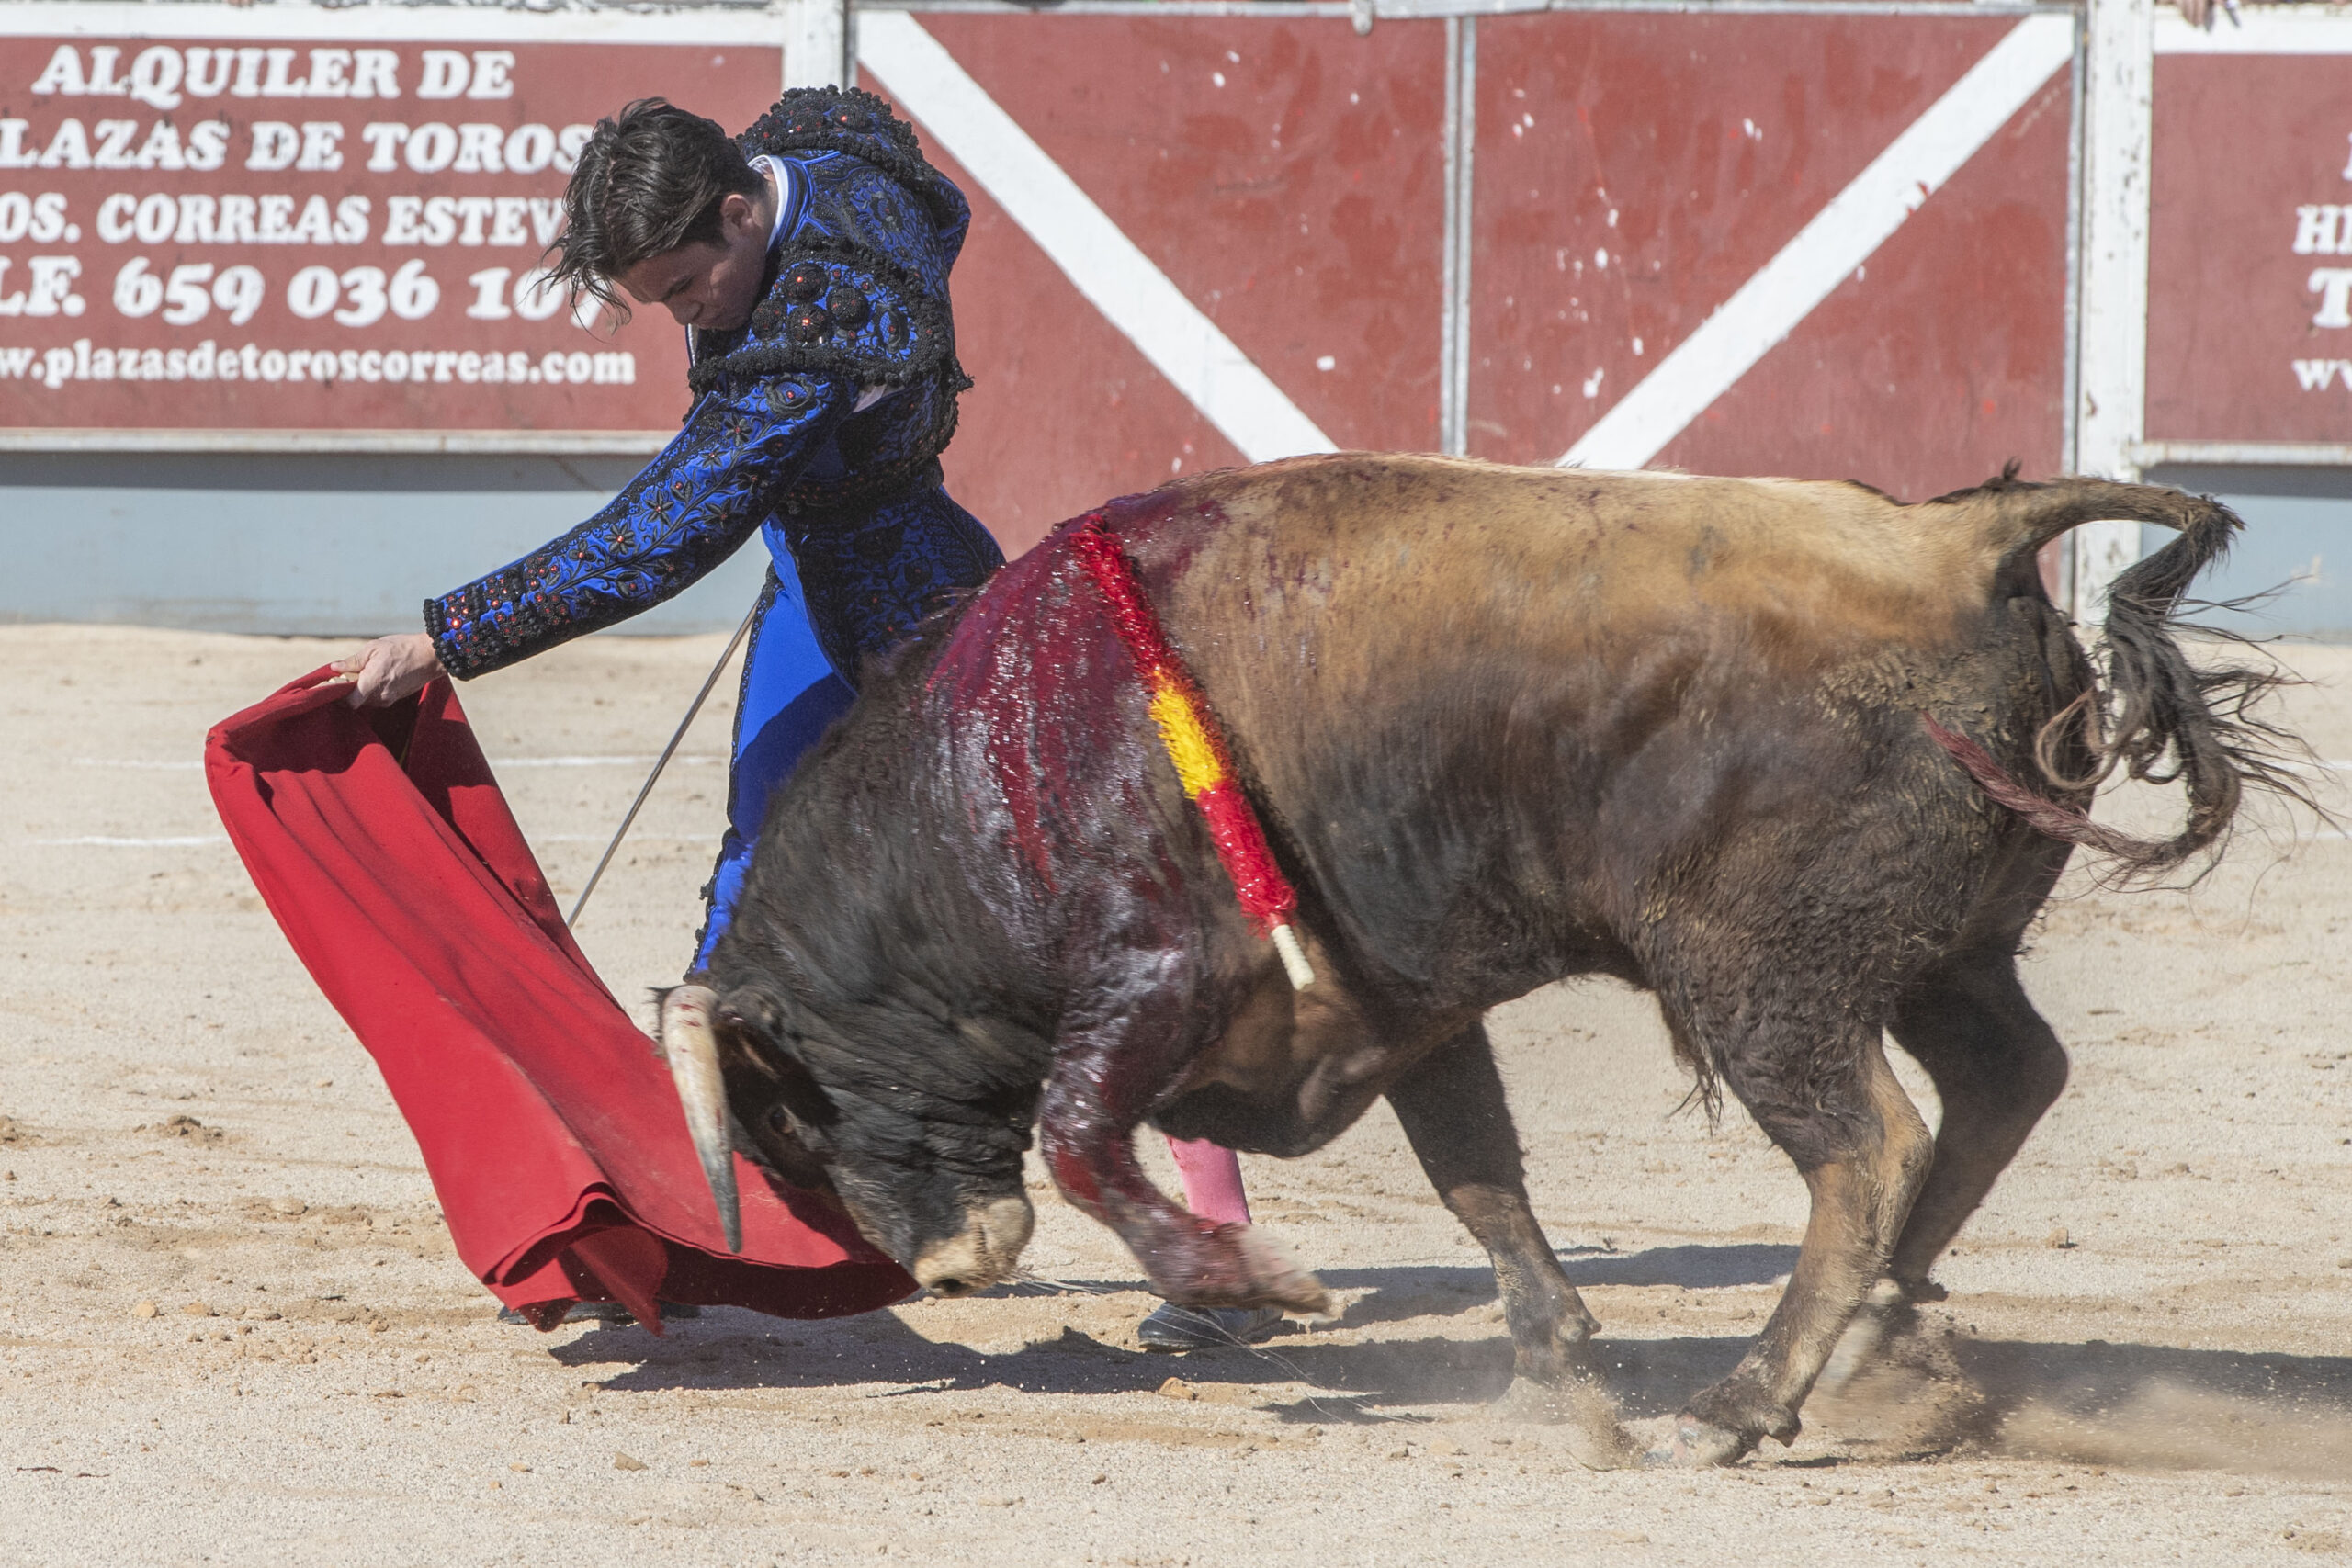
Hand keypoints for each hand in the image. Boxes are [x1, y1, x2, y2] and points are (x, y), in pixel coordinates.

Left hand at [330, 633, 446, 708]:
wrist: (431, 655)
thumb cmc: (402, 648)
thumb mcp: (374, 648)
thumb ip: (353, 661)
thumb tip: (334, 668)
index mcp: (373, 681)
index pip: (350, 702)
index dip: (340, 696)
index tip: (337, 685)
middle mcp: (381, 695)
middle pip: (357, 701)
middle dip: (351, 690)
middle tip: (352, 674)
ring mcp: (390, 698)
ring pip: (367, 701)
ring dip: (363, 690)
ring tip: (368, 673)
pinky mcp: (397, 698)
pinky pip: (379, 699)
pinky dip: (374, 690)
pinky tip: (379, 676)